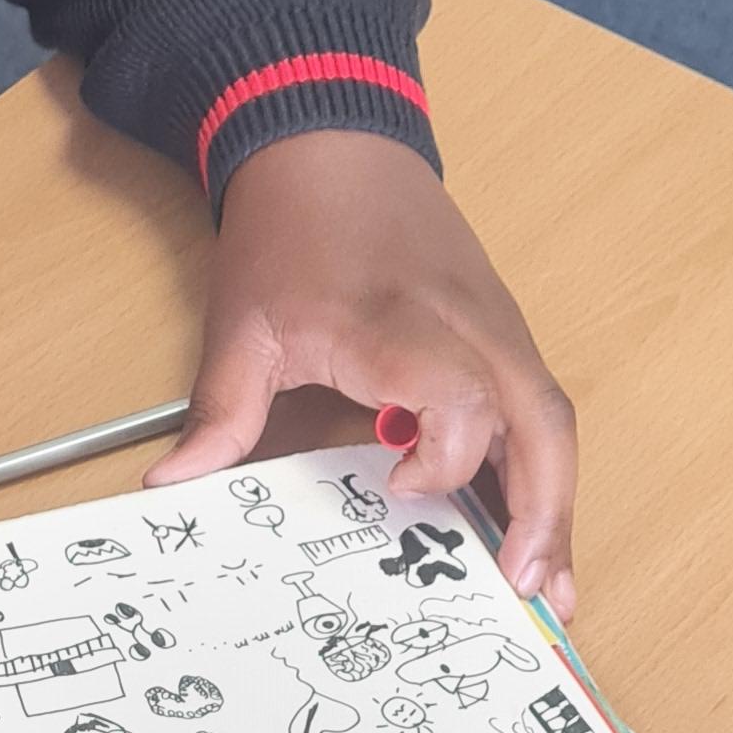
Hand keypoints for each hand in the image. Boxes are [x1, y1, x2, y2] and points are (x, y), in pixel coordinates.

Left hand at [146, 130, 578, 618]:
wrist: (329, 139)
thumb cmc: (291, 229)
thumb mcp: (243, 321)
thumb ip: (219, 411)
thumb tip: (175, 486)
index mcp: (401, 323)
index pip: (462, 398)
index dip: (444, 457)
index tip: (396, 487)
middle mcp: (470, 326)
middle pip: (541, 423)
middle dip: (544, 512)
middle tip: (527, 593)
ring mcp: (497, 327)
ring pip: (553, 421)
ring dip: (557, 504)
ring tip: (548, 588)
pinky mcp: (504, 331)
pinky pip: (538, 408)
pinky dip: (543, 472)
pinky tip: (532, 531)